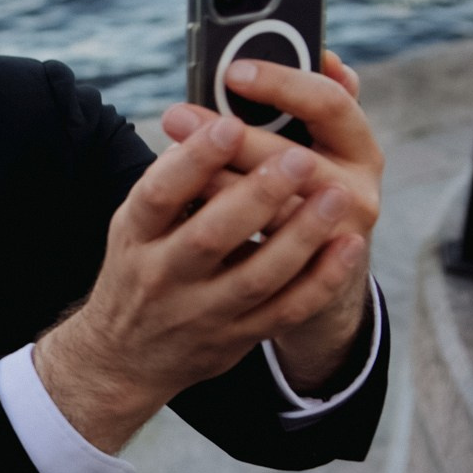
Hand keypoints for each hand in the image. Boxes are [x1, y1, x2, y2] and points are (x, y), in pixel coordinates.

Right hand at [156, 51, 382, 389]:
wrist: (125, 355)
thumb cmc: (140, 266)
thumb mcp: (134, 223)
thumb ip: (173, 178)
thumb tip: (225, 116)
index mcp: (133, 236)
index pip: (158, 195)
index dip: (193, 161)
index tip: (228, 123)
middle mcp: (162, 274)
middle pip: (210, 237)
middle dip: (256, 196)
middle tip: (297, 159)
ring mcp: (201, 311)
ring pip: (257, 276)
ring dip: (300, 236)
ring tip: (335, 195)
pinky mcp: (237, 336)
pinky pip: (287, 310)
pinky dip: (320, 280)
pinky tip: (348, 246)